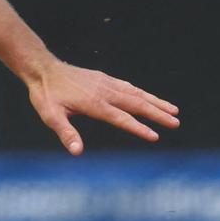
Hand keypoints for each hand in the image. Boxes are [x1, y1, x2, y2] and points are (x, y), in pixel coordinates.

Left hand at [27, 61, 179, 154]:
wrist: (43, 69)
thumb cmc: (45, 95)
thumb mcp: (50, 116)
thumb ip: (66, 133)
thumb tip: (77, 152)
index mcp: (94, 104)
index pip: (121, 118)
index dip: (138, 128)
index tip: (155, 136)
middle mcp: (104, 92)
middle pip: (136, 104)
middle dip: (157, 114)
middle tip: (176, 122)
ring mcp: (106, 83)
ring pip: (136, 93)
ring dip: (155, 101)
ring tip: (173, 110)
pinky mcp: (104, 78)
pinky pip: (128, 86)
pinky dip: (142, 93)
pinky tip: (148, 98)